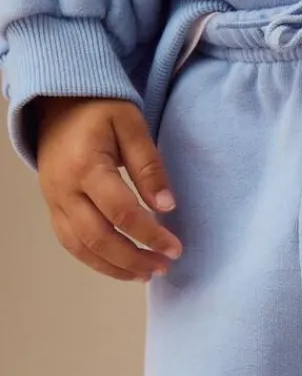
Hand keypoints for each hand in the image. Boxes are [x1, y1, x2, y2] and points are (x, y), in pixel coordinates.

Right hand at [36, 96, 181, 281]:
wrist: (57, 102)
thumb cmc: (99, 109)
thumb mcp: (131, 125)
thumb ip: (149, 166)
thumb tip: (167, 207)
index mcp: (86, 166)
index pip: (121, 212)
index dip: (150, 235)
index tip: (176, 248)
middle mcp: (64, 189)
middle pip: (98, 238)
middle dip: (134, 259)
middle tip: (164, 266)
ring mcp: (54, 200)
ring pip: (81, 247)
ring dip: (115, 267)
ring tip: (146, 274)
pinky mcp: (52, 207)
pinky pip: (71, 243)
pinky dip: (96, 260)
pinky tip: (121, 266)